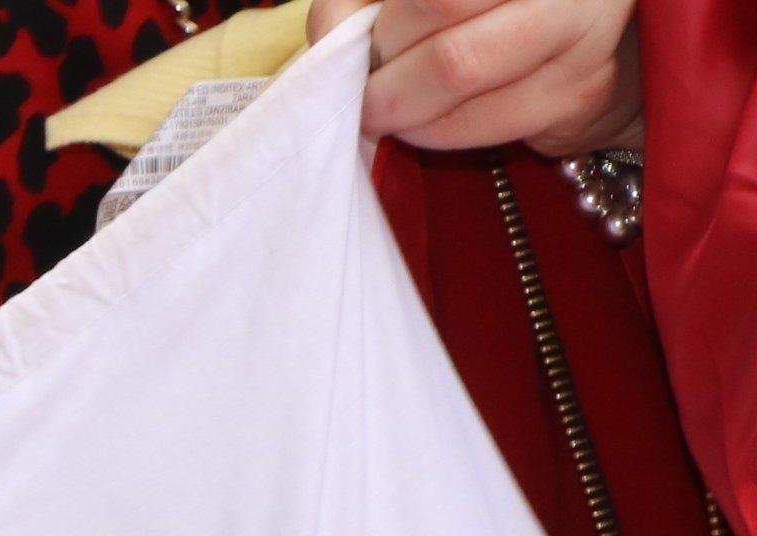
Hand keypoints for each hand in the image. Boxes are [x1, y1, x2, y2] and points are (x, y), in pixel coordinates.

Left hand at [308, 0, 641, 155]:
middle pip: (436, 3)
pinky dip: (428, 131)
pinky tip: (421, 124)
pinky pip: (477, 122)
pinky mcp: (580, 90)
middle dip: (381, 50)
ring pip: (455, 67)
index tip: (359, 33)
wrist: (595, 59)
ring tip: (384, 105)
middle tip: (366, 76)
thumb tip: (331, 35)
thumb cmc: (490, 14)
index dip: (372, 11)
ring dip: (397, 100)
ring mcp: (583, 24)